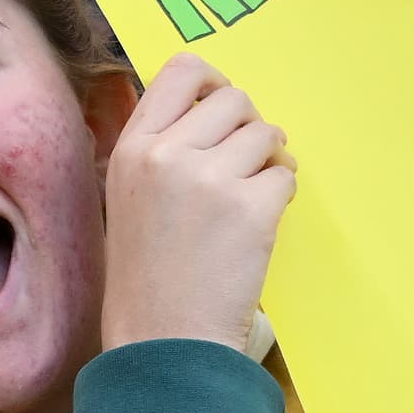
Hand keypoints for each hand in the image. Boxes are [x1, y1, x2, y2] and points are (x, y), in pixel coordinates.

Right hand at [97, 54, 292, 353]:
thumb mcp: (128, 199)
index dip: (214, 81)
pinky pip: (285, 175)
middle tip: (247, 162)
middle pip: (233, 98)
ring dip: (271, 159)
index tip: (225, 108)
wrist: (163, 341)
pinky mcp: (250, 208)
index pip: (180, 72)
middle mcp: (167, 154)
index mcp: (132, 149)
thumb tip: (210, 110)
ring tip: (255, 196)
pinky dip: (283, 193)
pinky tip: (263, 221)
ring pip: (266, 133)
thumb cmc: (147, 277)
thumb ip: (159, 150)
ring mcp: (210, 179)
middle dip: (249, 126)